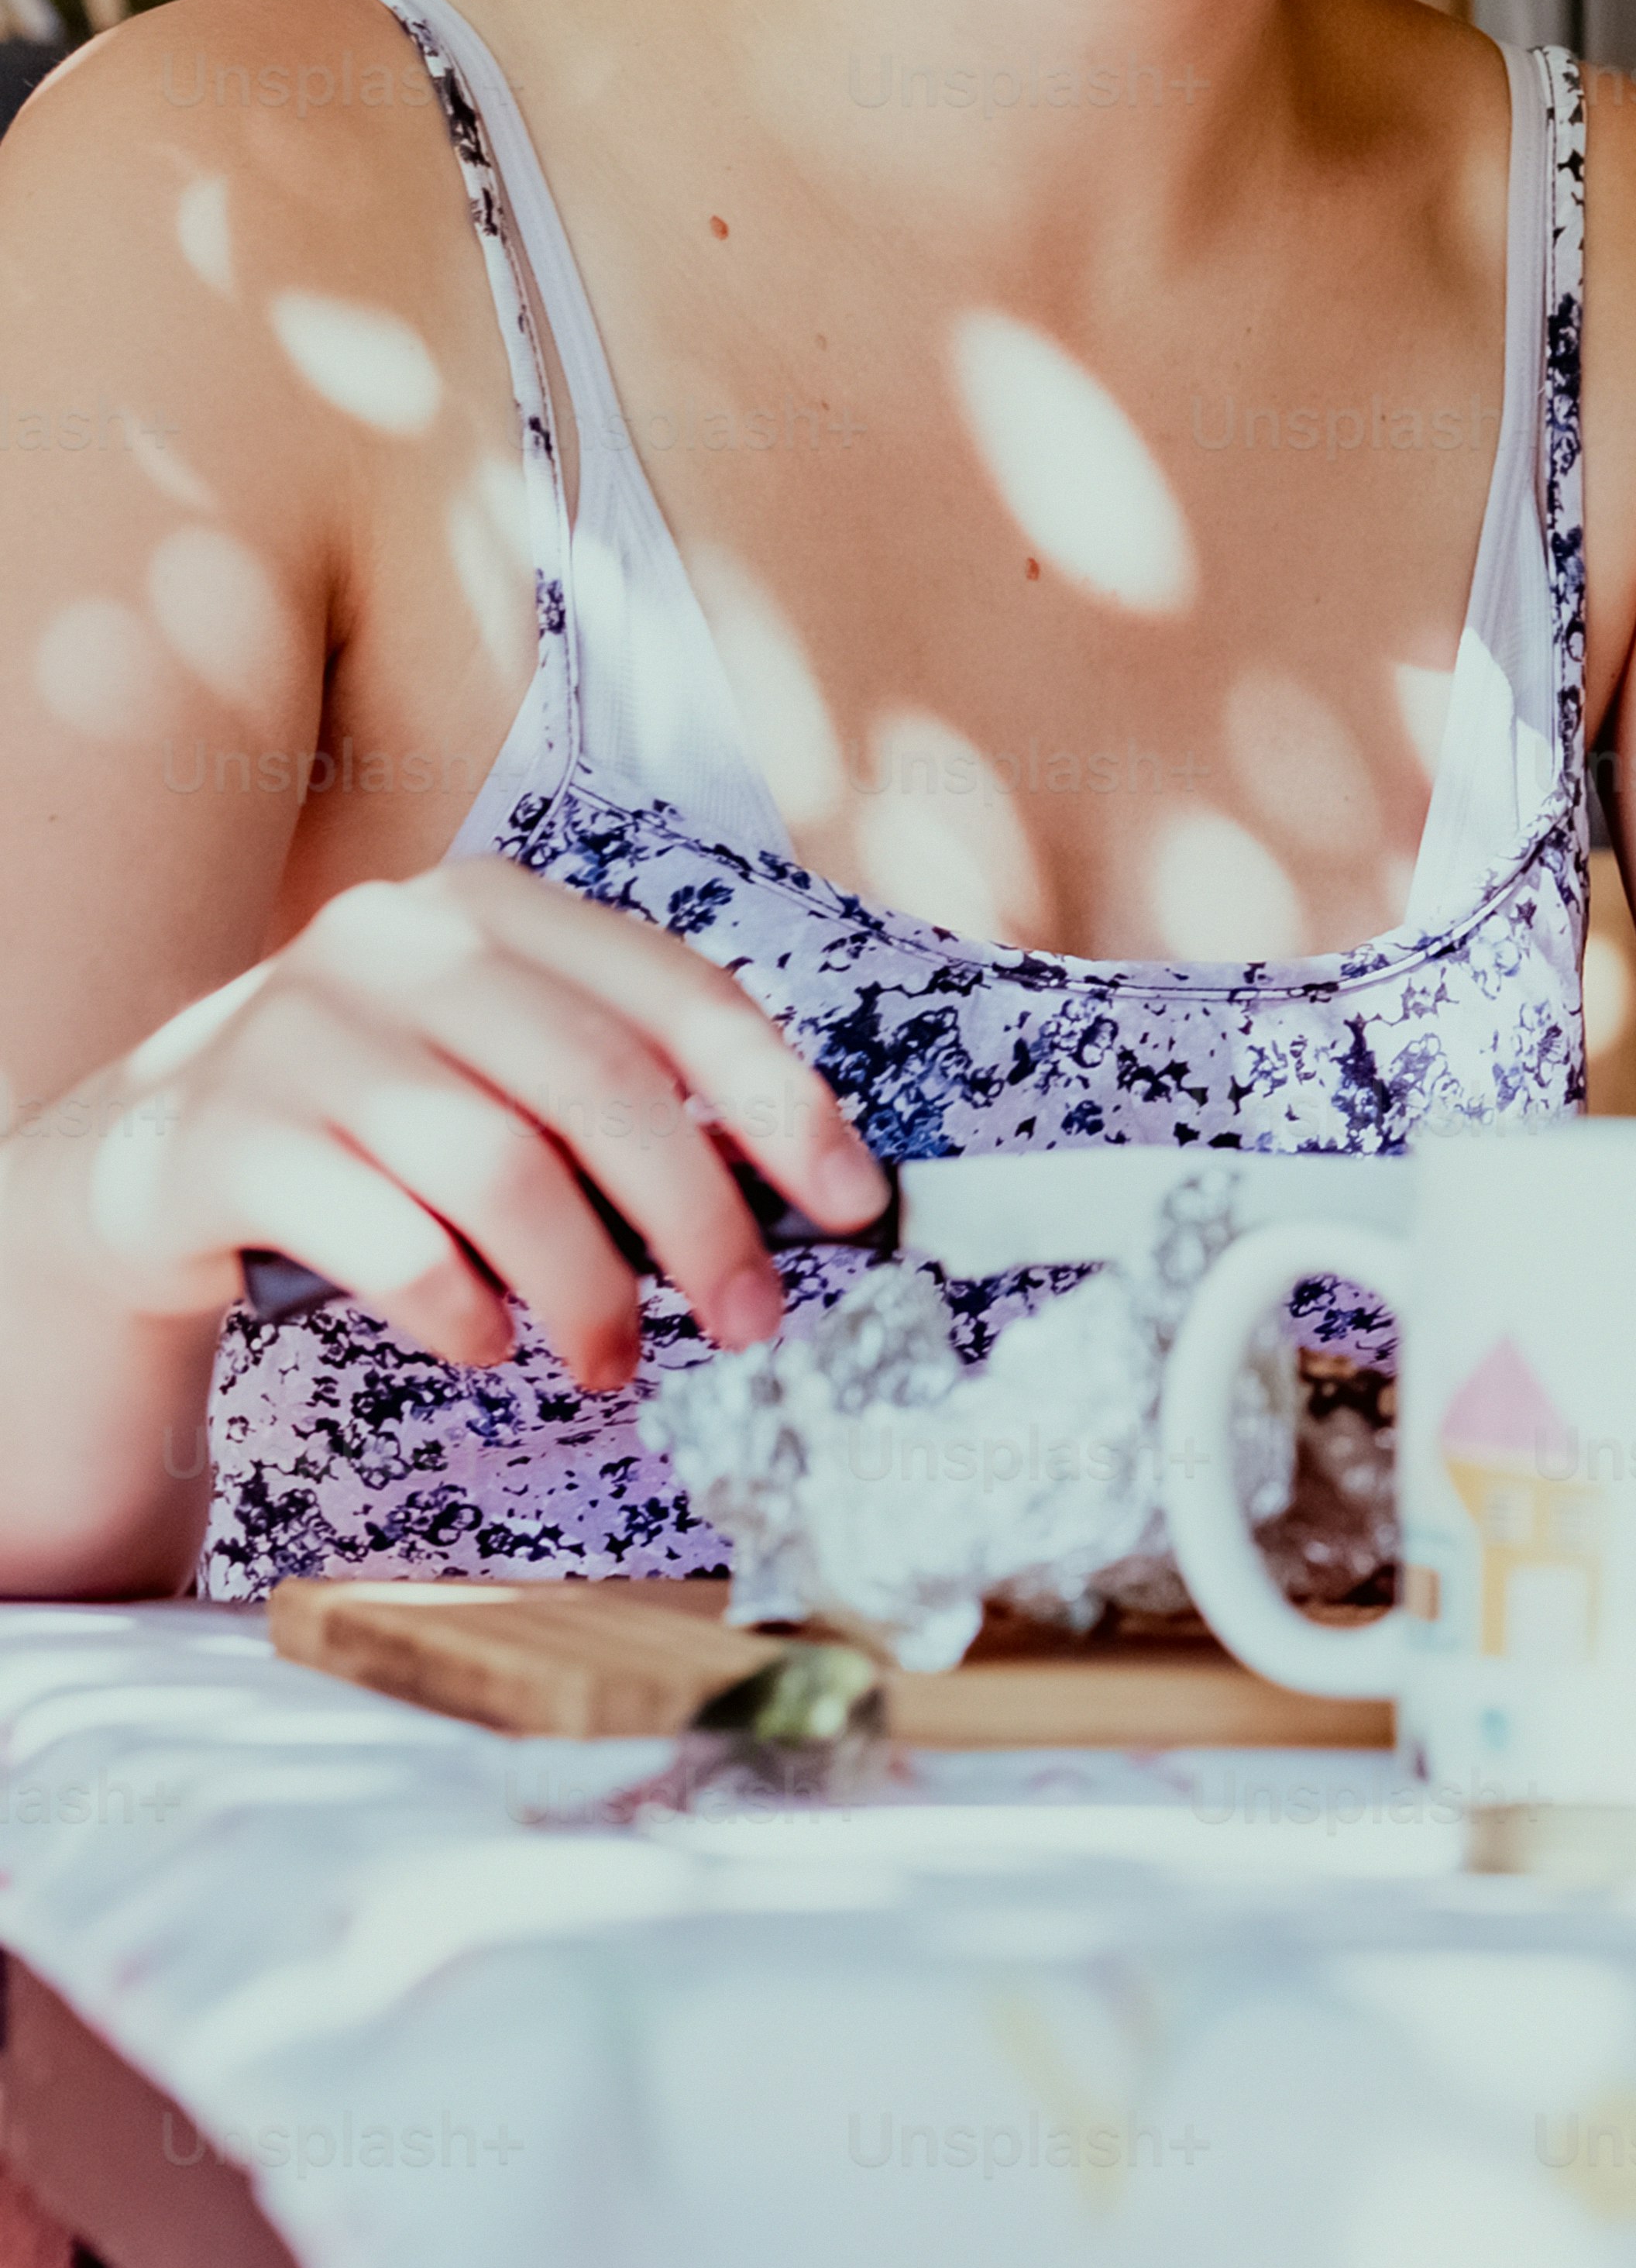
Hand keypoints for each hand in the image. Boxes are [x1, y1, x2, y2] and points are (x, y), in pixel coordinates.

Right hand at [46, 861, 887, 1391]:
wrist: (150, 1154)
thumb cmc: (372, 1120)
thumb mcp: (497, 1071)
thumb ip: (621, 1104)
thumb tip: (791, 1194)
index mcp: (495, 909)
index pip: (681, 996)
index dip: (781, 1103)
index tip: (853, 1203)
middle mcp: (395, 946)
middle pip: (602, 1089)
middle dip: (701, 1221)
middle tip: (750, 1318)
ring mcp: (297, 1034)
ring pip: (500, 1171)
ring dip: (585, 1288)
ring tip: (613, 1358)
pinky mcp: (225, 1137)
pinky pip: (387, 1239)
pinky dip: (460, 1308)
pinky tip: (485, 1341)